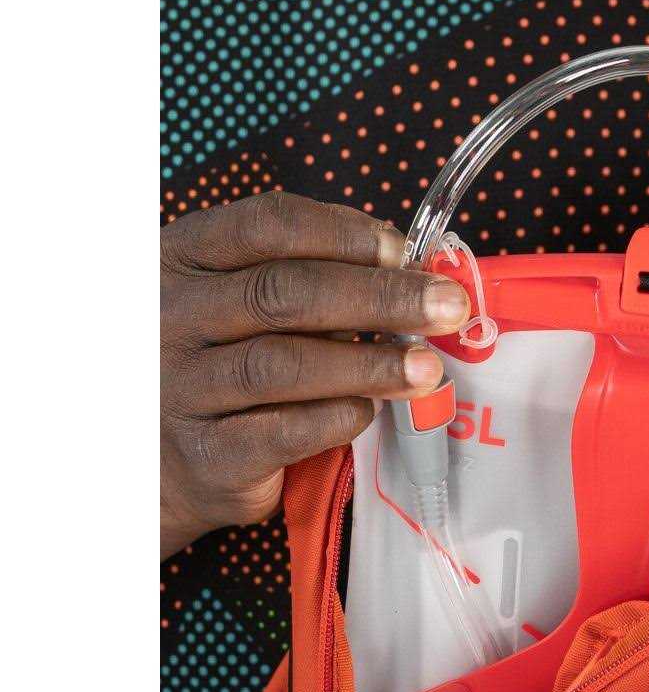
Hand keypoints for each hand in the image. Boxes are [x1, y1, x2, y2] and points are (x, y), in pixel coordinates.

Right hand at [161, 192, 470, 557]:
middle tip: (447, 307)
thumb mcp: (239, 306)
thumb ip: (308, 280)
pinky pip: (286, 431)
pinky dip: (339, 417)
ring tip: (427, 368)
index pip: (265, 225)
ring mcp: (182, 389)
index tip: (404, 249)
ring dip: (370, 363)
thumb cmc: (222, 367)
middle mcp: (171, 317)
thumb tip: (413, 273)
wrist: (158, 465)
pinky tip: (370, 411)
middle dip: (380, 297)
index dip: (344, 233)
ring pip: (285, 364)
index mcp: (183, 260)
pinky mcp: (208, 455)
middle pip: (284, 293)